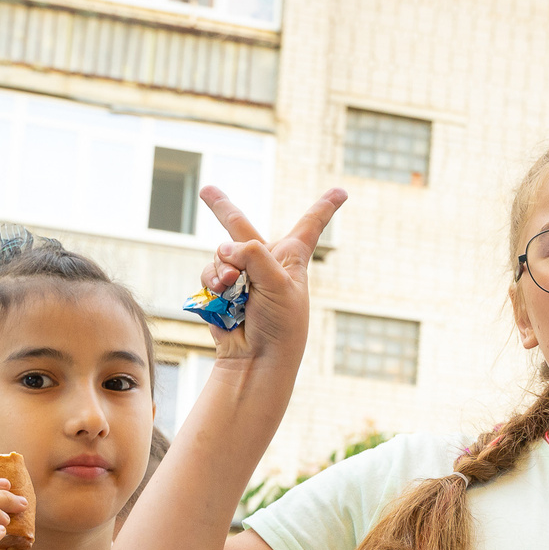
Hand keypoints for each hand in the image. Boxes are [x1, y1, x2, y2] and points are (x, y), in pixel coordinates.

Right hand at [198, 186, 346, 366]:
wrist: (257, 359)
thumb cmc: (280, 324)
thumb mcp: (278, 283)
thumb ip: (254, 254)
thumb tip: (224, 249)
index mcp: (291, 258)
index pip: (311, 225)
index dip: (325, 206)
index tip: (341, 191)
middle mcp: (265, 263)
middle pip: (241, 227)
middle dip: (222, 207)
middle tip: (207, 190)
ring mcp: (241, 276)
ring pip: (220, 254)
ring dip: (220, 268)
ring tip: (229, 286)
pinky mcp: (221, 291)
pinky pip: (209, 273)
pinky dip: (211, 281)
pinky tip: (220, 295)